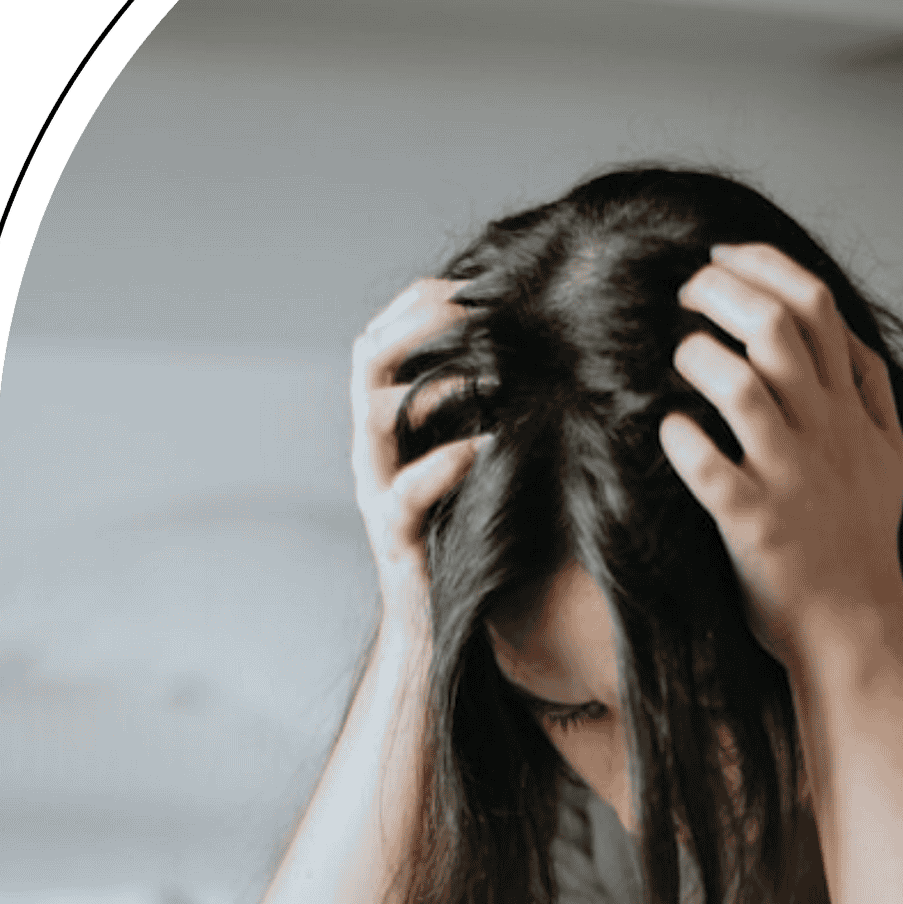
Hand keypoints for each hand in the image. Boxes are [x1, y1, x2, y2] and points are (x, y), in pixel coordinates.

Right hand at [350, 277, 484, 633]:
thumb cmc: (466, 535)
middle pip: (366, 356)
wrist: (436, 626)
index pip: (382, 337)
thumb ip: (481, 412)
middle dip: (415, 320)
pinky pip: (408, 491)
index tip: (472, 277)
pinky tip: (485, 448)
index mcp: (388, 424)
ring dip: (430, 381)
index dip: (418, 301)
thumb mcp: (471, 461)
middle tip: (468, 301)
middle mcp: (373, 449)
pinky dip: (446, 463)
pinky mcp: (397, 535)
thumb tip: (536, 350)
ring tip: (483, 368)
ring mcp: (377, 490)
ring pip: (374, 414)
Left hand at [659, 244, 902, 665]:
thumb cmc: (862, 540)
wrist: (856, 626)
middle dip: (717, 292)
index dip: (762, 264)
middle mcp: (822, 433)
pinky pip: (708, 468)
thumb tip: (848, 335)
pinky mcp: (752, 524)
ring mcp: (788, 477)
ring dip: (697, 357)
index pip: (815, 304)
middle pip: (775, 328)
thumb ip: (871, 390)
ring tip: (678, 359)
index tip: (719, 254)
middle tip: (683, 293)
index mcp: (849, 409)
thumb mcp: (888, 456)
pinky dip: (680, 439)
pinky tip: (669, 430)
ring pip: (741, 387)